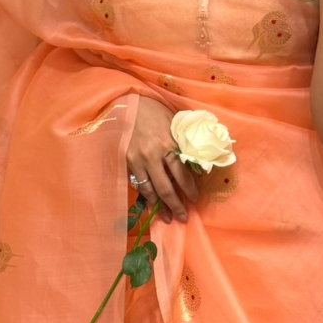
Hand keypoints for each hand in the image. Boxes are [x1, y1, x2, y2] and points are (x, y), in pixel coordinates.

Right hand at [125, 96, 198, 223]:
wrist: (128, 104)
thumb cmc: (155, 112)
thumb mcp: (174, 125)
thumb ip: (183, 145)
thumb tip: (196, 166)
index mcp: (169, 144)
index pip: (182, 173)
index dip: (190, 189)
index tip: (195, 199)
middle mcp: (152, 155)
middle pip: (166, 188)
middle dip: (176, 205)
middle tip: (183, 218)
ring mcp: (137, 160)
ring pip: (150, 190)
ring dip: (159, 207)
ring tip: (167, 218)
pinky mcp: (126, 162)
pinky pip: (137, 184)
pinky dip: (145, 196)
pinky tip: (151, 204)